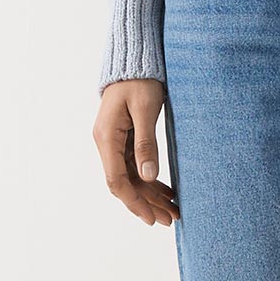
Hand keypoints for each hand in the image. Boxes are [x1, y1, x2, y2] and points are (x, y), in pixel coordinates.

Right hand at [94, 79, 178, 225]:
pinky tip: (166, 191)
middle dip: (147, 204)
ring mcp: (113, 141)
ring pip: (131, 177)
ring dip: (150, 195)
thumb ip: (146, 143)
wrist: (133, 61)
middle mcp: (106, 142)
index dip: (135, 202)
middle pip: (124, 183)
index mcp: (107, 137)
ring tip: (173, 210)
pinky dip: (150, 180)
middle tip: (171, 220)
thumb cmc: (140, 80)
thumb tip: (148, 177)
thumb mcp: (146, 109)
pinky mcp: (124, 138)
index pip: (118, 181)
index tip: (152, 219)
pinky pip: (135, 166)